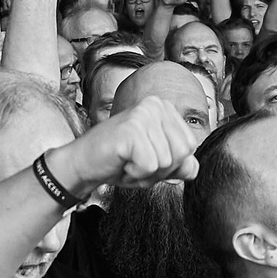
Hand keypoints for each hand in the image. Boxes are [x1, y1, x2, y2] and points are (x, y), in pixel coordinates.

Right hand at [57, 96, 200, 191]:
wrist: (83, 164)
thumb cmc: (119, 161)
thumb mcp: (156, 164)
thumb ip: (179, 165)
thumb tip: (193, 168)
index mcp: (165, 108)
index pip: (190, 146)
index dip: (171, 164)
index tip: (147, 158)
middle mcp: (156, 104)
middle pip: (182, 154)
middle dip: (161, 170)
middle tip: (136, 161)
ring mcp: (143, 114)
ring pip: (166, 162)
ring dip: (146, 172)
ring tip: (127, 161)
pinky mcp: (131, 128)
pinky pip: (150, 165)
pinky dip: (135, 172)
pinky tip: (121, 161)